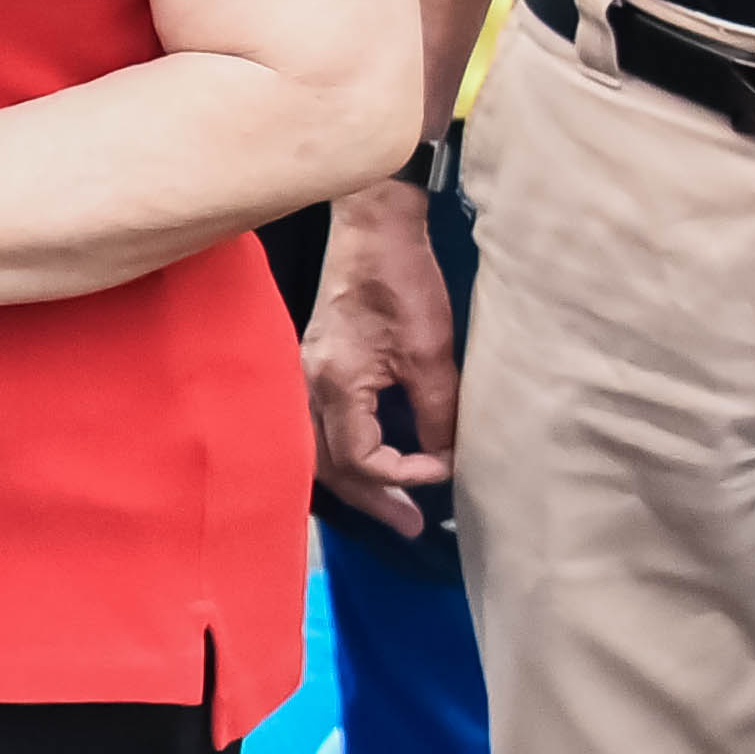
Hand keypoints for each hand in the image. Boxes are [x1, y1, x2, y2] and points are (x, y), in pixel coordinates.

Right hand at [303, 179, 460, 540]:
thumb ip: (437, 411)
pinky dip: (346, 451)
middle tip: (413, 526)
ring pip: (319, 448)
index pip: (362, 459)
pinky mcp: (316, 362)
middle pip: (330, 465)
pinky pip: (321, 425)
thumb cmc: (403, 282)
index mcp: (336, 384)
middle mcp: (309, 385)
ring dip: (356, 480)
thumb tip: (448, 456)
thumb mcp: (431, 353)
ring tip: (393, 504)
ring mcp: (306, 373)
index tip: (446, 468)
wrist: (372, 227)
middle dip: (372, 499)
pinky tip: (372, 458)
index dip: (406, 475)